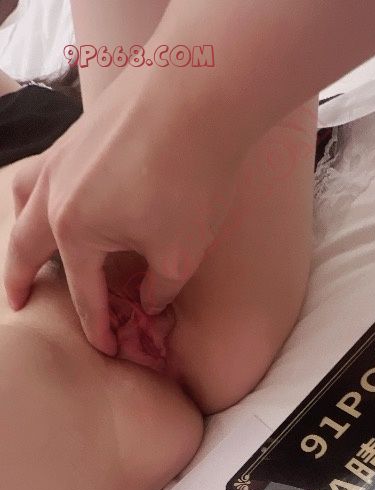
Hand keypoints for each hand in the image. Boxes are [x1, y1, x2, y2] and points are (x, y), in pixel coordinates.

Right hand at [4, 64, 237, 355]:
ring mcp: (61, 159)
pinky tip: (62, 195)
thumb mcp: (180, 253)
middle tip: (17, 302)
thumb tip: (147, 302)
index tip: (108, 350)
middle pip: (25, 247)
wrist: (198, 96)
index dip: (98, 327)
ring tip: (28, 245)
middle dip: (20, 280)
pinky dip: (41, 192)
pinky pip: (44, 171)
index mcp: (74, 231)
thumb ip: (159, 288)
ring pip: (23, 198)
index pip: (83, 293)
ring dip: (21, 227)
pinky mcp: (78, 134)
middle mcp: (54, 195)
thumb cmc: (190, 179)